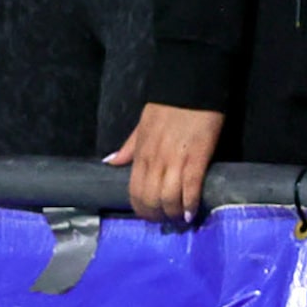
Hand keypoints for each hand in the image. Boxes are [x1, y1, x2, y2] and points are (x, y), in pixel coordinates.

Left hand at [108, 102, 224, 225]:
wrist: (191, 85)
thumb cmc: (169, 105)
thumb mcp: (142, 125)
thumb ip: (129, 147)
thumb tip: (110, 162)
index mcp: (141, 155)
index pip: (135, 192)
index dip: (142, 209)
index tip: (151, 215)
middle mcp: (155, 162)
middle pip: (150, 199)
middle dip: (158, 215)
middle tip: (167, 221)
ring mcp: (175, 160)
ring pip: (168, 198)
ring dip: (174, 213)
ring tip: (180, 219)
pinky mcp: (196, 157)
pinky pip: (190, 188)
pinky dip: (190, 203)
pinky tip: (192, 212)